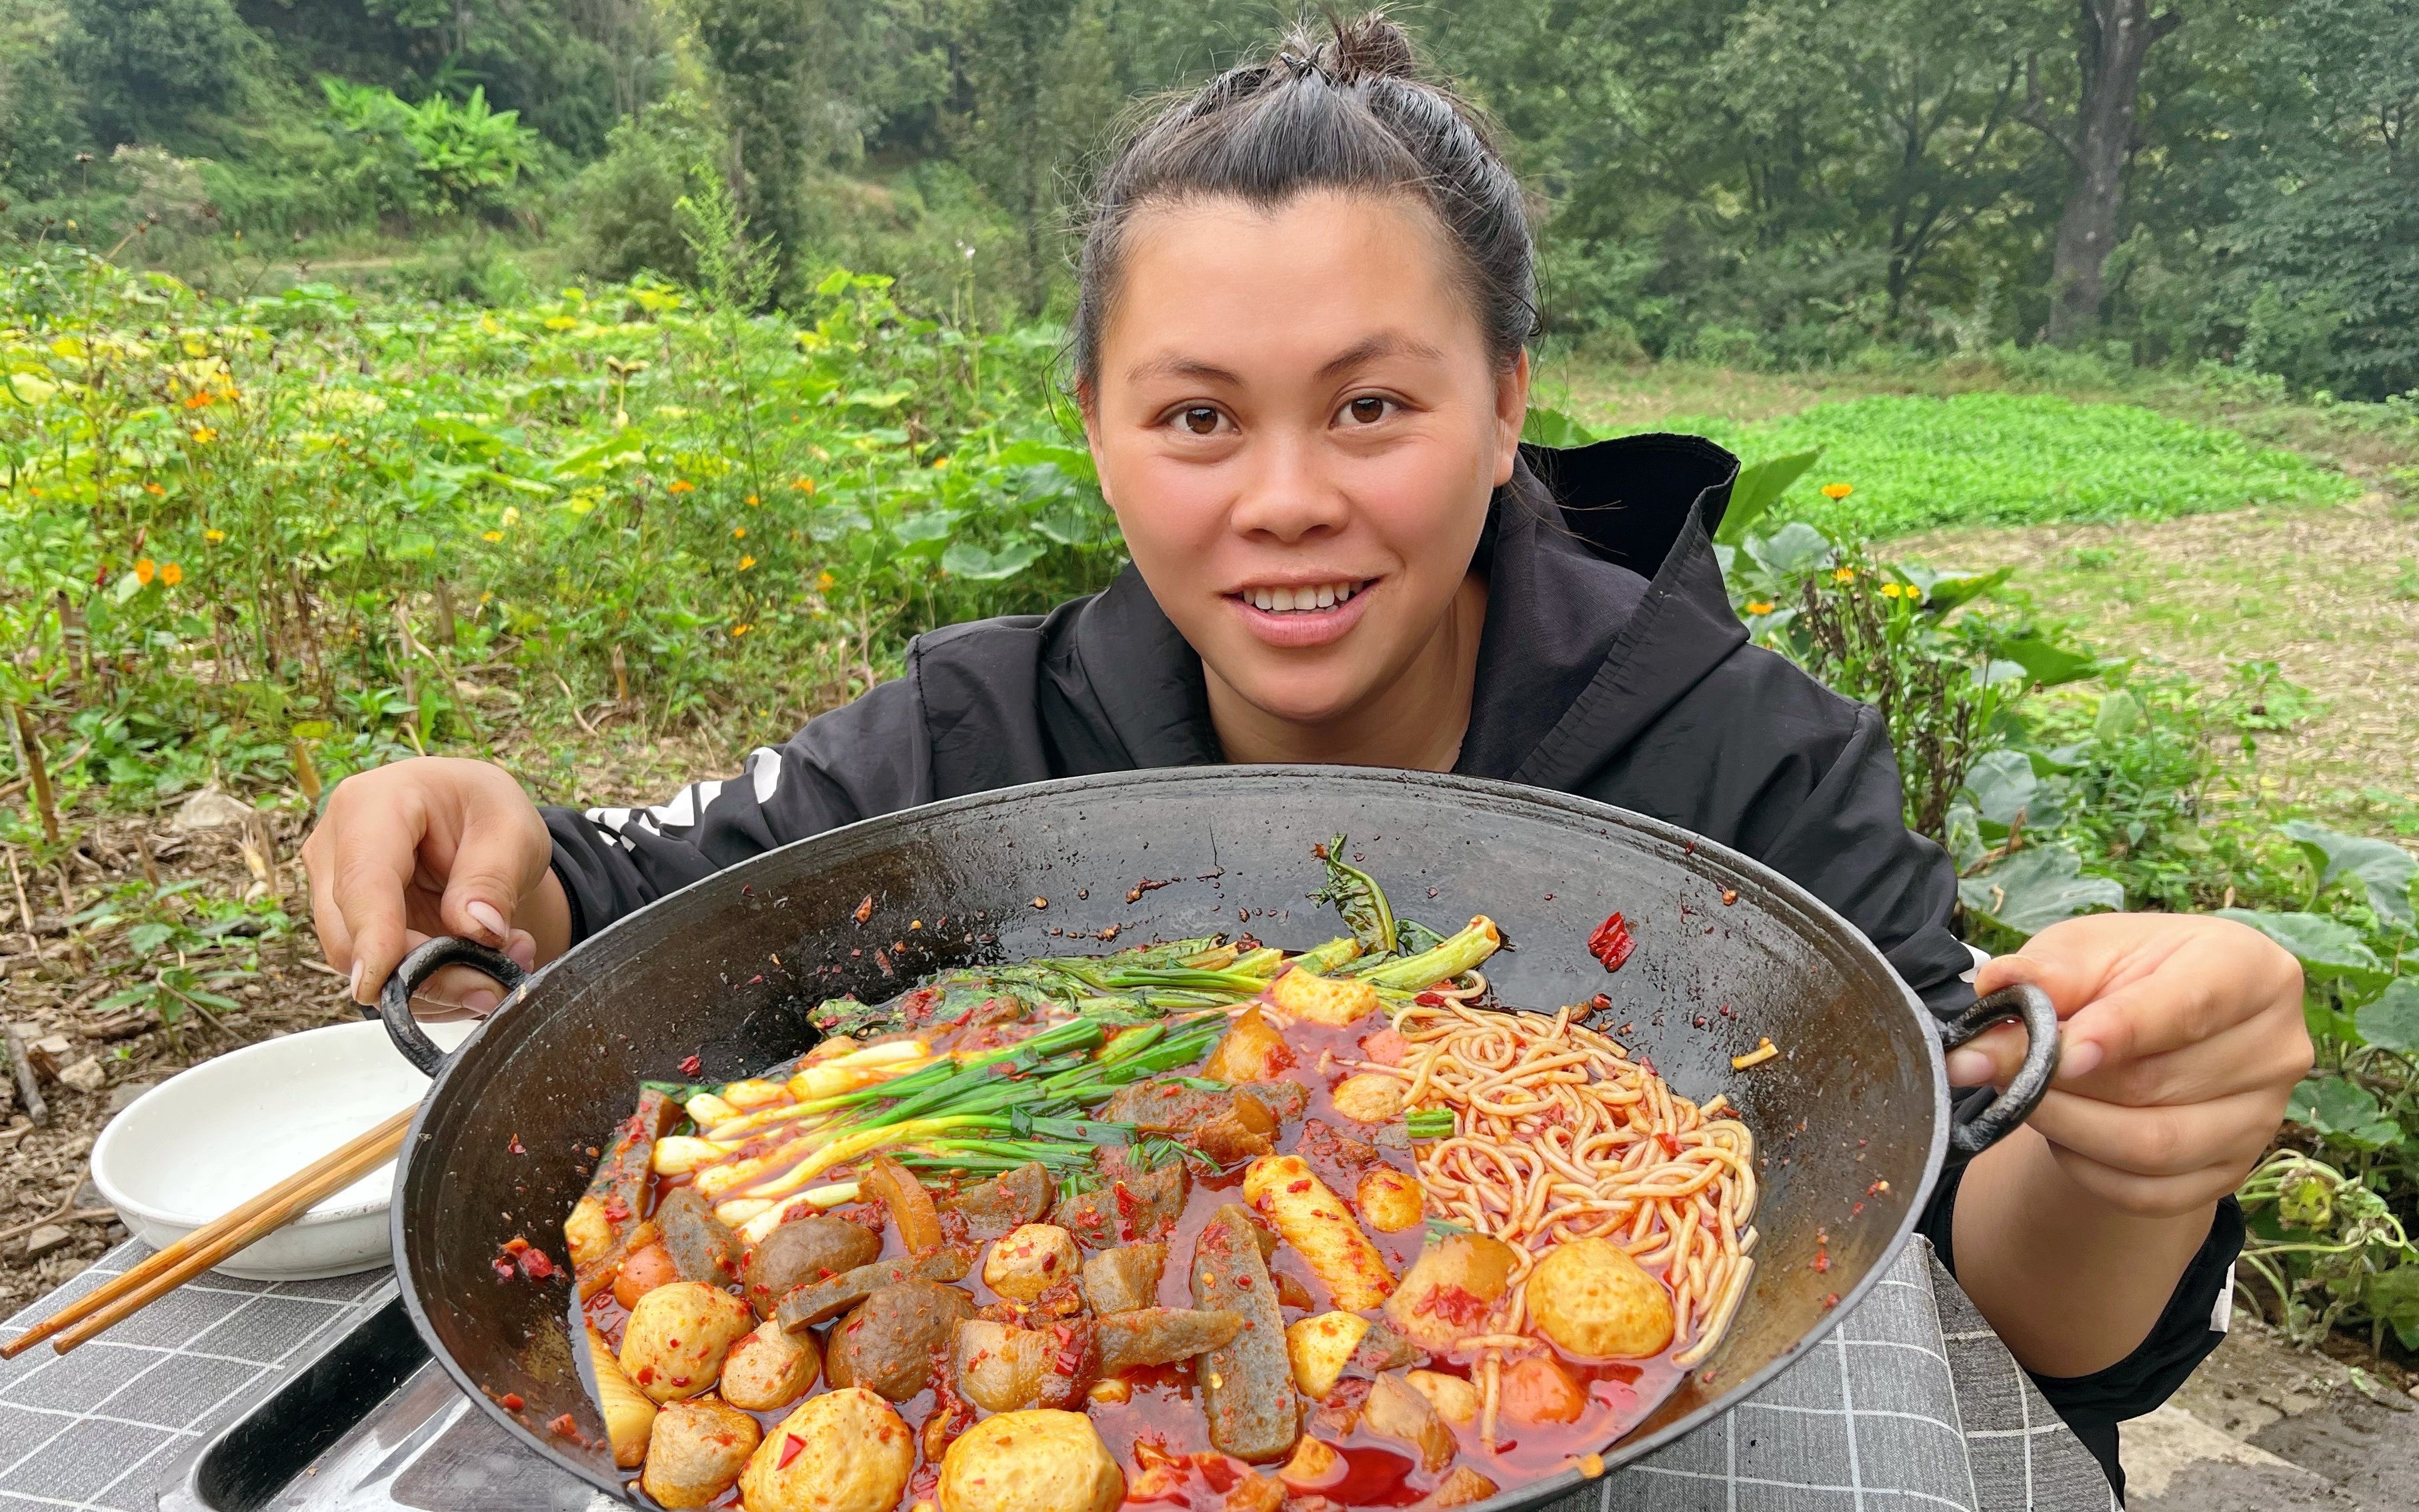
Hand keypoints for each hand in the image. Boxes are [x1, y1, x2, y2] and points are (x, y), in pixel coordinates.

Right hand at [300, 757, 568, 1017]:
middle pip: (352, 937)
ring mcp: (331, 890)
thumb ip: (494, 879)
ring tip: (504, 965)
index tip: (382, 982)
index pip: (363, 881)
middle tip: (495, 984)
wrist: (468, 814)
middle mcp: (333, 848)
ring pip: (361, 966)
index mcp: (370, 805)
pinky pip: (377, 974)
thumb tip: (477, 930)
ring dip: (436, 984)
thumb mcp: (512, 830)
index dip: (373, 937)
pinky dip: (431, 984)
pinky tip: (479, 966)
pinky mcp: (344, 925)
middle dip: (425, 975)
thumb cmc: (483, 808)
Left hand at [1948, 912, 2310, 1218]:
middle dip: (2060, 1082)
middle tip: (1990, 1068)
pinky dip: (2088, 1169)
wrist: (2150, 1021)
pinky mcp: (2235, 1170)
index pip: (2191, 1006)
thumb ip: (2045, 973)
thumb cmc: (2124, 973)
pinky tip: (2059, 1132)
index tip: (2058, 1050)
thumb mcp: (2083, 952)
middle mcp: (2275, 1048)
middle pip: (2158, 1084)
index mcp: (2251, 971)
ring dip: (2067, 1127)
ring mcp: (2262, 1117)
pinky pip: (2151, 1193)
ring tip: (2018, 1097)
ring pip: (2154, 1147)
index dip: (2121, 1031)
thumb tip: (1995, 989)